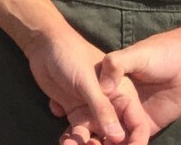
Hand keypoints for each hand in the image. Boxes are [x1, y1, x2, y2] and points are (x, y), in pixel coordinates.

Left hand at [25, 25, 149, 144]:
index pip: (136, 124)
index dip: (135, 141)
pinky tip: (65, 142)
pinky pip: (77, 134)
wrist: (44, 45)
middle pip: (117, 136)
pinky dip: (72, 141)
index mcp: (123, 94)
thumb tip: (118, 138)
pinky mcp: (76, 113)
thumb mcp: (88, 82)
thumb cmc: (72, 55)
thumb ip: (102, 109)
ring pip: (96, 138)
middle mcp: (110, 106)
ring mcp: (92, 111)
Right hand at [78, 27, 180, 140]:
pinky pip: (136, 142)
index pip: (94, 106)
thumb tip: (103, 87)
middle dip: (91, 138)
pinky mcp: (149, 127)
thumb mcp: (136, 55)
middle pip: (100, 124)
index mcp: (111, 86)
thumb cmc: (161, 52)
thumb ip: (117, 65)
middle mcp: (118, 103)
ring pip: (115, 137)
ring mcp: (133, 117)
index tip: (78, 132)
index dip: (85, 119)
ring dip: (105, 144)